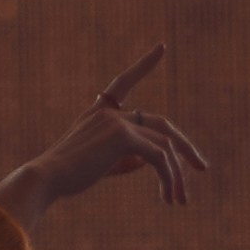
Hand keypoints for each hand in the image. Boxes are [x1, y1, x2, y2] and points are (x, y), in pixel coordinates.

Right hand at [0, 42, 214, 231]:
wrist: (46, 179)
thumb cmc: (67, 176)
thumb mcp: (99, 165)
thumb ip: (125, 159)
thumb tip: (150, 161)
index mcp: (100, 113)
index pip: (124, 82)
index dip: (145, 64)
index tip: (162, 47)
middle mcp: (109, 112)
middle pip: (162, 124)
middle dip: (185, 147)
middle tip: (203, 167)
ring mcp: (117, 121)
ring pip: (164, 145)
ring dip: (176, 176)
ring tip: (180, 202)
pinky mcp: (123, 136)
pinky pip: (159, 157)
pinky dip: (169, 178)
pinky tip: (169, 197)